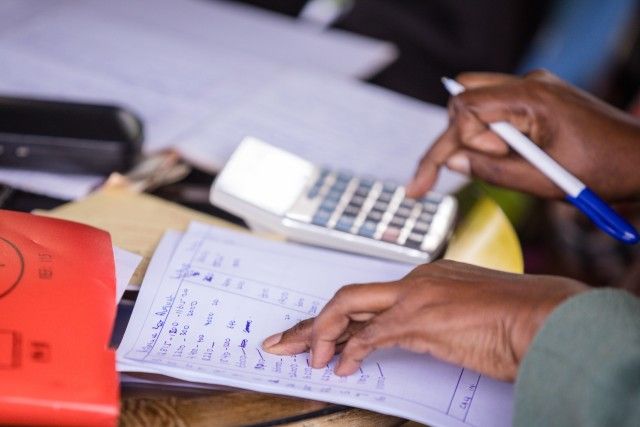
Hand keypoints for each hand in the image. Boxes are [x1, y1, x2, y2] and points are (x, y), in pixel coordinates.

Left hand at [262, 260, 586, 380]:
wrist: (549, 315)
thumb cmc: (519, 318)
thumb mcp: (470, 316)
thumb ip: (441, 321)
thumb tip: (420, 338)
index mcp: (426, 278)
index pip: (369, 297)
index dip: (339, 317)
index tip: (319, 333)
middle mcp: (415, 281)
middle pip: (348, 297)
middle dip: (311, 323)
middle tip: (283, 341)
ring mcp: (415, 297)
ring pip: (348, 307)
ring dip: (319, 334)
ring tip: (303, 356)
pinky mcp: (421, 318)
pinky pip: (371, 334)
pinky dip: (351, 351)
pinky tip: (342, 367)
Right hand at [405, 70, 639, 201]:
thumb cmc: (606, 169)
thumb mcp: (544, 181)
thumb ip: (493, 171)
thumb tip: (452, 162)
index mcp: (533, 97)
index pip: (467, 107)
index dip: (453, 142)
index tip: (446, 174)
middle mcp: (530, 84)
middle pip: (464, 99)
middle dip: (455, 138)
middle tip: (452, 174)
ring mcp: (533, 88)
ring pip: (475, 102)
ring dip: (470, 136)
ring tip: (489, 165)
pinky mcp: (535, 100)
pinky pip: (495, 109)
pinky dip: (486, 134)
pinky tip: (497, 156)